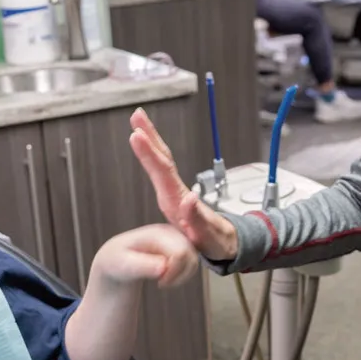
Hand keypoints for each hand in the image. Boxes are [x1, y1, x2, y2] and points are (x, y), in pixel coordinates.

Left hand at [91, 223, 200, 289]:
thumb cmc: (117, 261)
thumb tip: (163, 268)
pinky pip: (192, 262)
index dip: (174, 273)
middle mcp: (170, 231)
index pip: (180, 253)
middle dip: (179, 275)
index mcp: (156, 233)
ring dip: (182, 276)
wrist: (117, 257)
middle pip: (190, 256)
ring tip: (163, 281)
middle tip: (161, 284)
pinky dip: (184, 274)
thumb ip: (143, 266)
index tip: (159, 283)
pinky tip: (167, 276)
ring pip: (194, 260)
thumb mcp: (124, 265)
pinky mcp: (180, 244)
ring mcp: (176, 237)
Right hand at [128, 108, 239, 260]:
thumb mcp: (206, 235)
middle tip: (136, 115)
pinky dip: (152, 155)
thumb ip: (197, 218)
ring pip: (161, 161)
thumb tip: (189, 198)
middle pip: (162, 159)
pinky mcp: (172, 196)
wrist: (224, 244)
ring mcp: (174, 192)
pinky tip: (144, 142)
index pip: (163, 171)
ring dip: (150, 141)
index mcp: (179, 199)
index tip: (137, 135)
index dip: (149, 153)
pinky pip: (160, 170)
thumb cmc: (215, 241)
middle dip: (149, 137)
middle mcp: (176, 191)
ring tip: (137, 124)